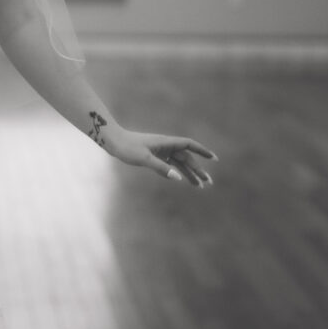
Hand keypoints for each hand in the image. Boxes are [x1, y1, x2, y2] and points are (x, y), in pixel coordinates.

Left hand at [102, 125, 216, 187]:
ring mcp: (161, 151)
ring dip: (190, 174)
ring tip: (200, 186)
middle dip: (199, 170)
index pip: (189, 145)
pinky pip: (170, 165)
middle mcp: (166, 146)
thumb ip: (161, 168)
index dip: (203, 151)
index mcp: (166, 142)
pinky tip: (184, 181)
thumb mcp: (144, 159)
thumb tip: (178, 178)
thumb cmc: (127, 148)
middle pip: (187, 158)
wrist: (114, 142)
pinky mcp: (155, 156)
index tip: (214, 158)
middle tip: (209, 183)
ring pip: (180, 163)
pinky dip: (178, 173)